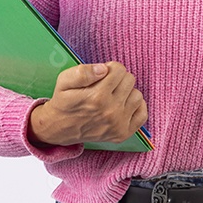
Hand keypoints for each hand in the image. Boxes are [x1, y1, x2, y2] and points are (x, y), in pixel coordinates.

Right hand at [27, 62, 147, 146]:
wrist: (59, 128)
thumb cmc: (63, 101)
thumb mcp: (64, 80)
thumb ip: (82, 72)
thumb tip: (104, 69)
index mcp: (97, 96)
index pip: (119, 69)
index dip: (110, 68)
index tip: (102, 75)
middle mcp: (110, 111)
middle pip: (130, 80)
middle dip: (118, 79)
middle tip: (106, 86)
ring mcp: (118, 124)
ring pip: (137, 95)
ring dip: (127, 93)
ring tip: (113, 96)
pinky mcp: (123, 133)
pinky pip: (143, 114)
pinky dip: (135, 107)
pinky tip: (122, 106)